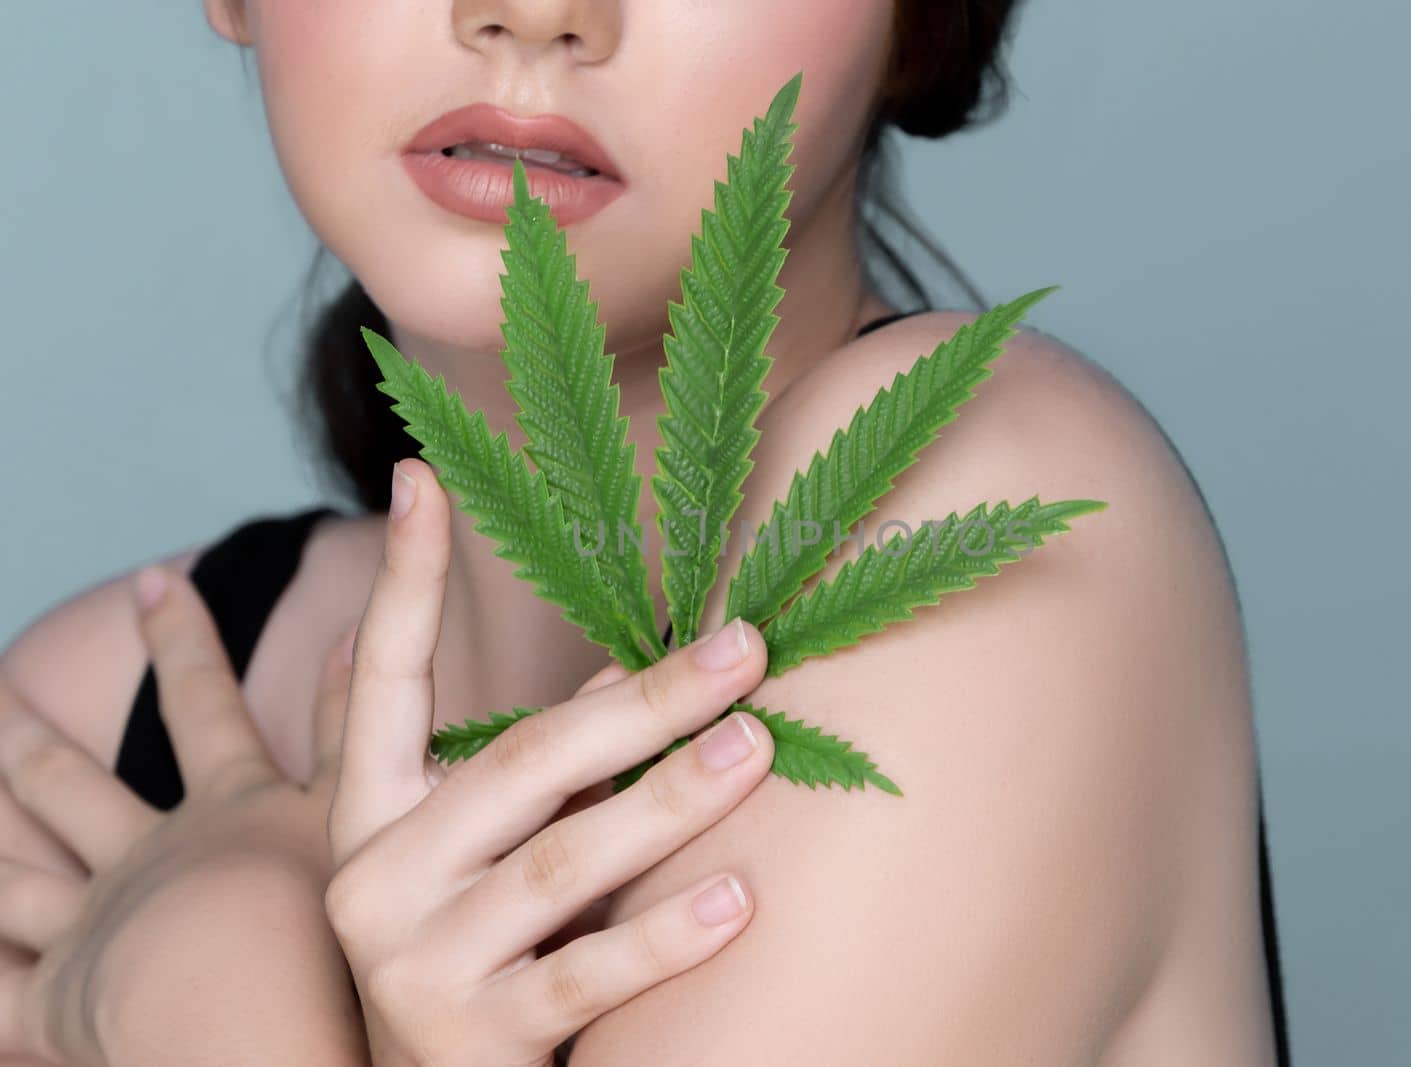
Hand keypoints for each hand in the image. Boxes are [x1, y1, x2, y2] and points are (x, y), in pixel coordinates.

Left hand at [0, 567, 357, 1064]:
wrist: (247, 1009)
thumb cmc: (331, 922)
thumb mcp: (369, 806)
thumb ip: (360, 721)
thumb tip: (357, 631)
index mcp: (230, 813)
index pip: (208, 707)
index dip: (185, 640)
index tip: (156, 580)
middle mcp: (150, 858)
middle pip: (73, 787)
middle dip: (30, 737)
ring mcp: (97, 926)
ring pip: (15, 882)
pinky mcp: (62, 1005)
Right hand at [324, 458, 774, 1066]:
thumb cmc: (464, 950)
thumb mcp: (460, 851)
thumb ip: (497, 762)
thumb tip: (561, 662)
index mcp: (369, 815)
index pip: (382, 679)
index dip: (405, 580)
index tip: (422, 473)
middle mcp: (377, 878)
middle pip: (522, 761)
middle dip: (640, 699)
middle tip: (743, 645)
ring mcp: (418, 964)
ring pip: (563, 860)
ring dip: (670, 797)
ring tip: (757, 742)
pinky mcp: (474, 1042)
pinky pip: (586, 978)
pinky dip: (665, 937)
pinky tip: (741, 897)